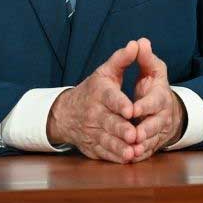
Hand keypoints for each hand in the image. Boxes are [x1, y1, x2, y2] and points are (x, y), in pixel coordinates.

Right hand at [47, 40, 139, 162]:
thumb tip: (137, 44)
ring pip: (107, 140)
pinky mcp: (92, 145)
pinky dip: (114, 156)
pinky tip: (126, 158)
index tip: (131, 109)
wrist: (66, 113)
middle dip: (121, 129)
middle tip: (134, 134)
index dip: (120, 104)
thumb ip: (122, 59)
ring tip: (132, 151)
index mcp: (100, 93)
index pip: (110, 98)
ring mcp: (92, 131)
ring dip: (119, 146)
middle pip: (109, 122)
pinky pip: (104, 152)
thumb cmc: (93, 90)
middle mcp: (94, 113)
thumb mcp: (105, 72)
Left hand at [128, 37, 184, 161]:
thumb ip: (145, 58)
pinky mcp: (153, 143)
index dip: (143, 106)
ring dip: (142, 146)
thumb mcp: (153, 70)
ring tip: (131, 150)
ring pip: (151, 141)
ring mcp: (158, 131)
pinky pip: (147, 151)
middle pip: (155, 124)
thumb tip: (140, 41)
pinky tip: (130, 158)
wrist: (165, 109)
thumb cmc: (155, 87)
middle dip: (144, 130)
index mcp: (161, 96)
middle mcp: (162, 115)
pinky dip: (139, 155)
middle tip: (132, 135)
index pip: (154, 101)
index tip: (131, 110)